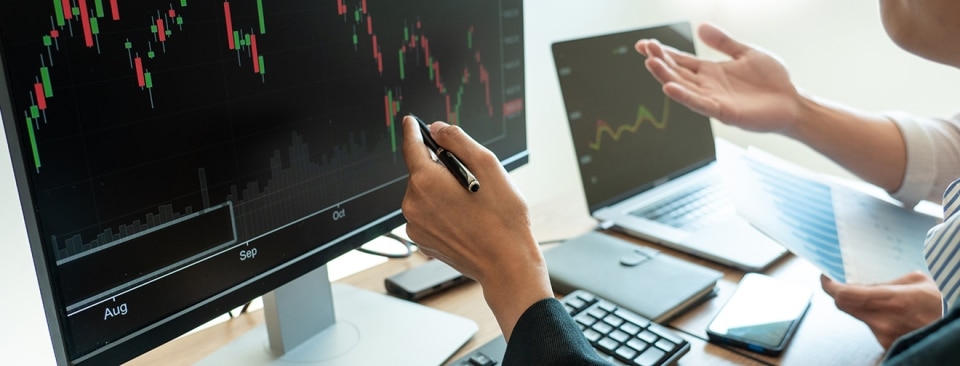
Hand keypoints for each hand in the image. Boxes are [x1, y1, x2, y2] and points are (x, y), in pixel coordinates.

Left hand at [400, 116, 551, 339]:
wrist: (505, 263)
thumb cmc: (502, 217)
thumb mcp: (487, 164)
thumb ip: (458, 140)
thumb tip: (438, 129)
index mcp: (425, 181)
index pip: (412, 147)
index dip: (414, 131)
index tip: (411, 122)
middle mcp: (413, 204)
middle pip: (422, 173)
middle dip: (441, 170)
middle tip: (470, 179)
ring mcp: (415, 226)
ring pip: (425, 196)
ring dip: (442, 193)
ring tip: (471, 205)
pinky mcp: (422, 242)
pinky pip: (427, 216)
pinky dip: (441, 212)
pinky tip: (464, 220)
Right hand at [635, 23, 803, 132]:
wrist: (793, 101)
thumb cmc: (772, 80)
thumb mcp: (746, 53)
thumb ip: (723, 42)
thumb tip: (701, 27)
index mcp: (710, 71)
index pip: (680, 61)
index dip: (663, 52)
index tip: (645, 44)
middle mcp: (707, 86)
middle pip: (677, 72)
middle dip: (660, 61)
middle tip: (645, 49)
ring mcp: (713, 99)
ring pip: (683, 88)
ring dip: (665, 77)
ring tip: (650, 63)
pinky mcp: (723, 111)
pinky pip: (699, 104)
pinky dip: (683, 97)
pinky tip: (669, 88)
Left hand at [821, 271, 942, 348]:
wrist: (955, 330)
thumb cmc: (942, 302)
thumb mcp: (917, 281)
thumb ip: (885, 282)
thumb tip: (862, 284)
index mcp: (889, 301)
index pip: (843, 295)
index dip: (829, 285)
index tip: (825, 277)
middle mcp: (882, 322)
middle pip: (845, 306)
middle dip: (842, 293)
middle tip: (844, 282)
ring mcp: (884, 337)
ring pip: (859, 316)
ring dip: (863, 306)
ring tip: (883, 299)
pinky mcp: (888, 346)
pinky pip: (872, 327)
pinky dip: (875, 317)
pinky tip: (890, 312)